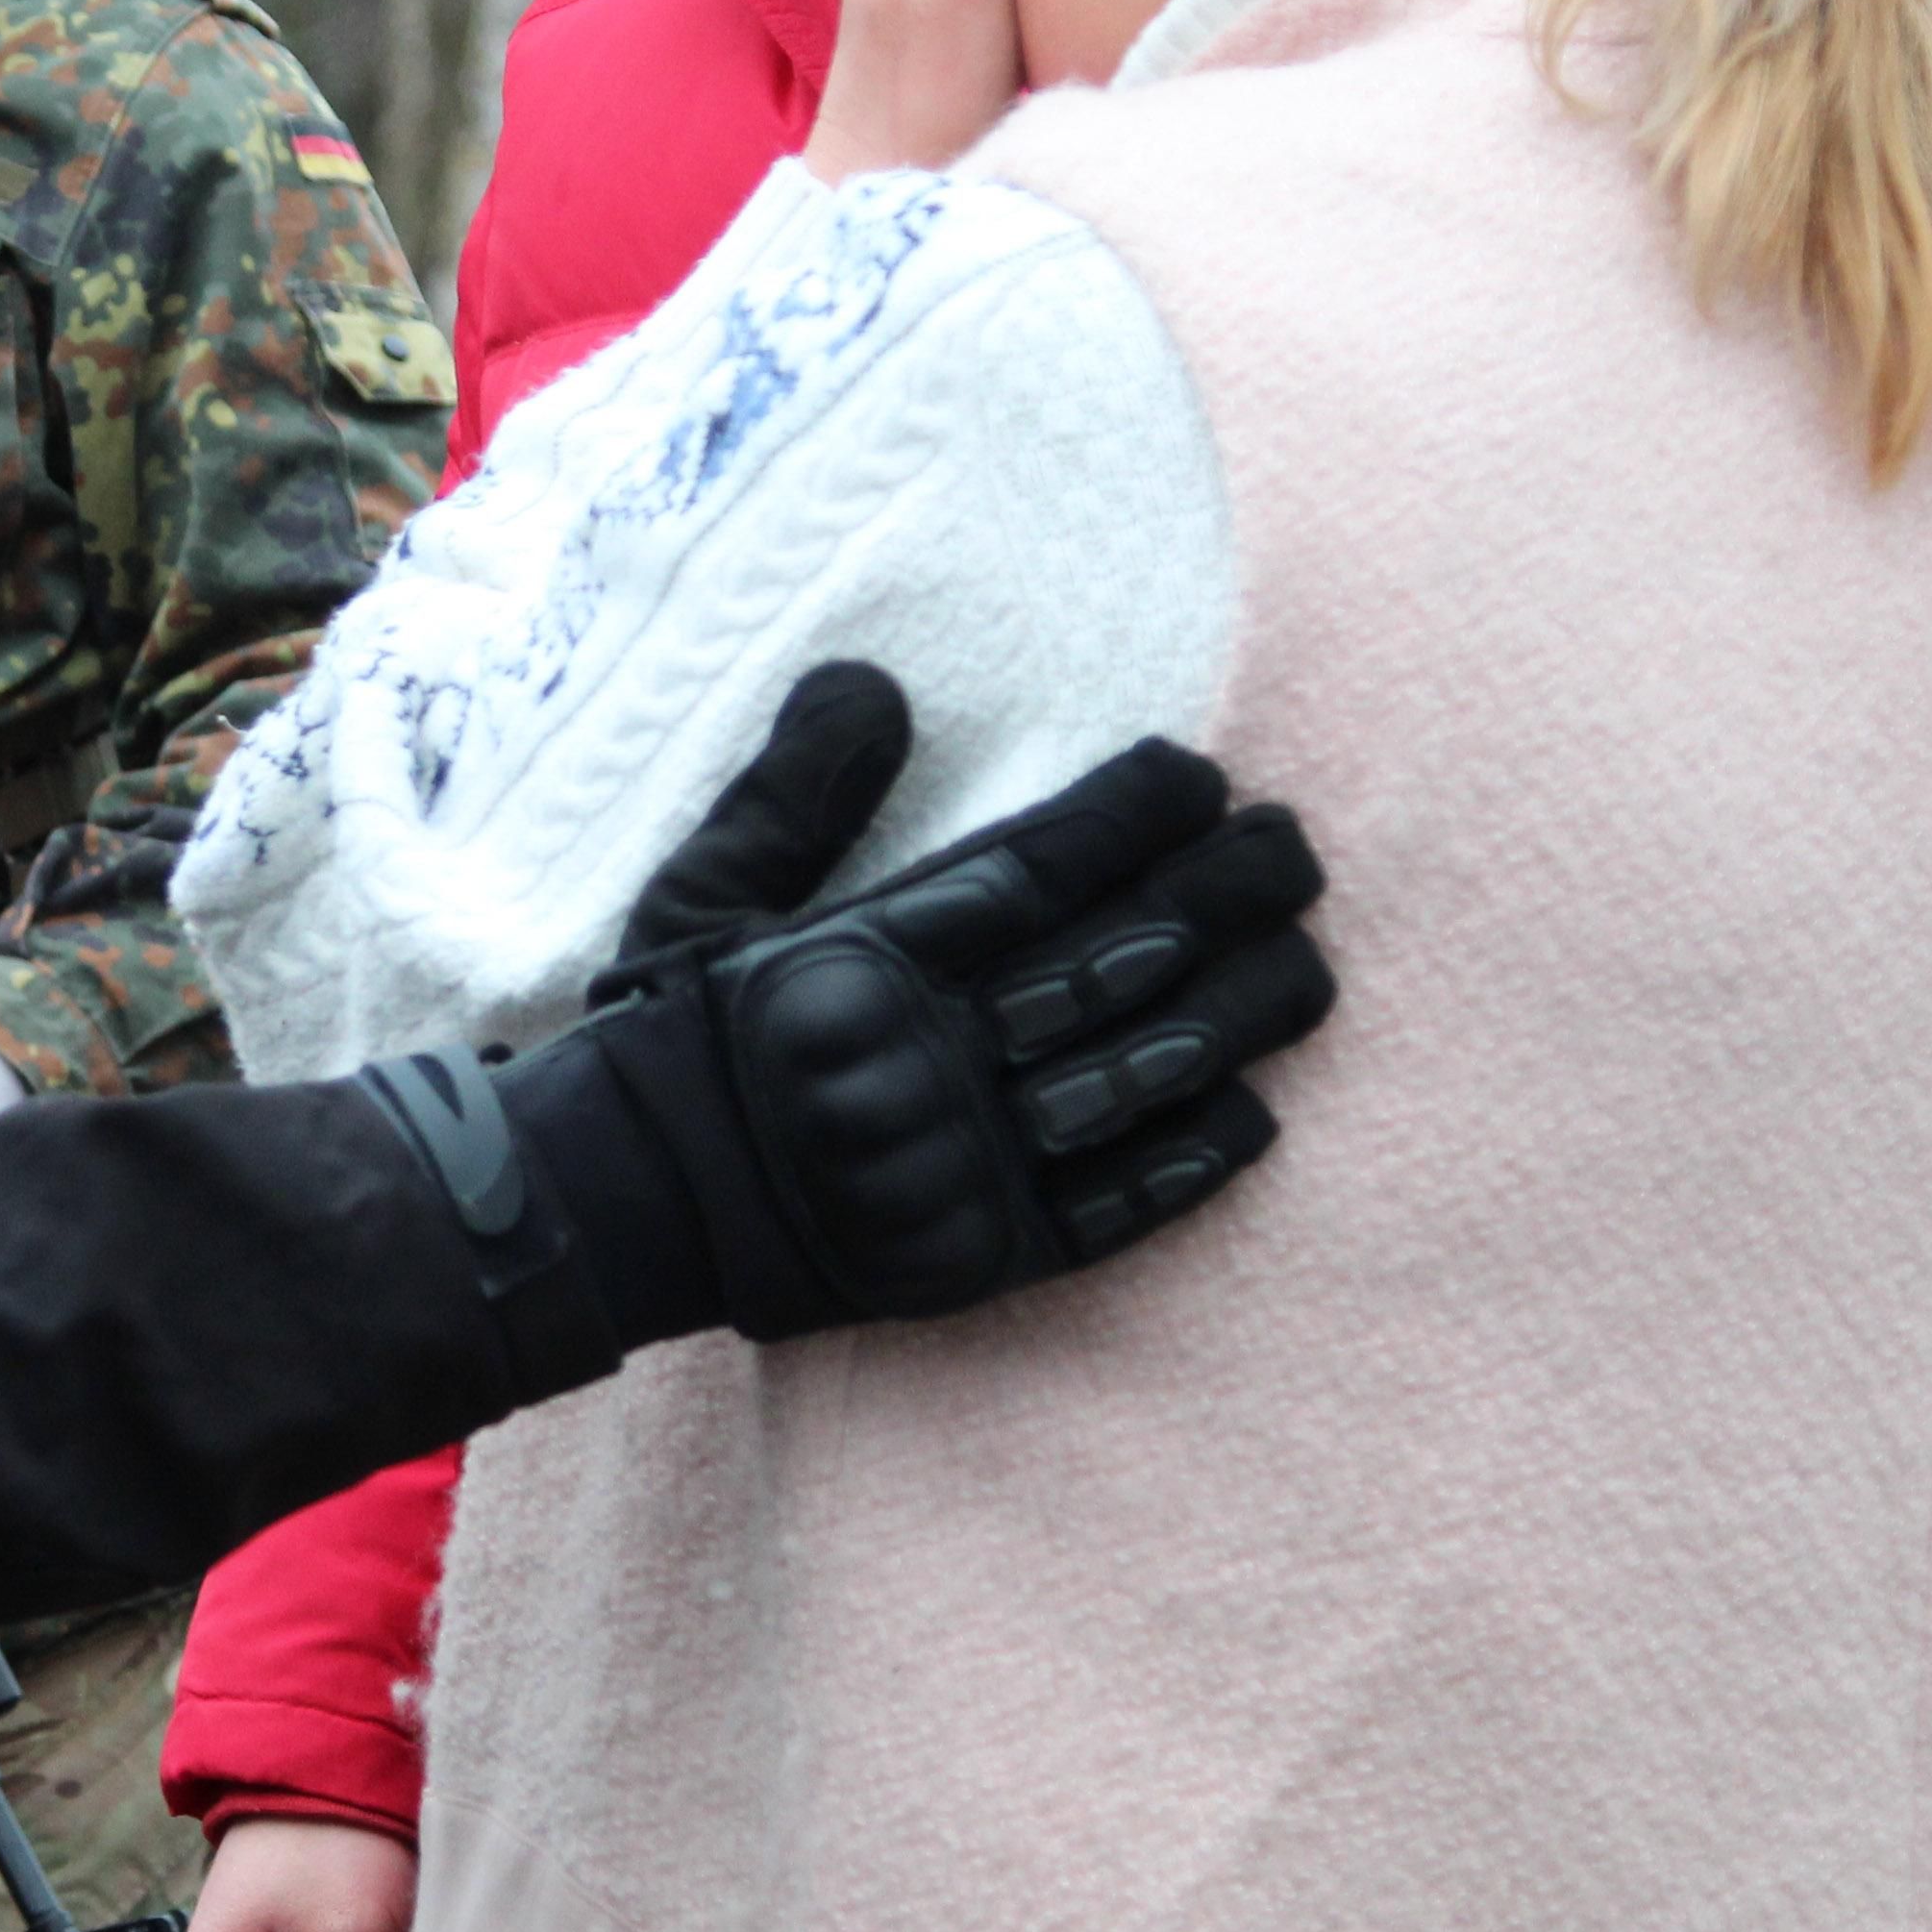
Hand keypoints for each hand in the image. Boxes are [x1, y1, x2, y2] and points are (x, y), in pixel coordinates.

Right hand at [597, 670, 1333, 1334]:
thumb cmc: (669, 1036)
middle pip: (1115, 962)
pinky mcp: (983, 1252)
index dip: (1132, 815)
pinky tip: (1256, 1107)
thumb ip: (792, 792)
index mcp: (863, 960)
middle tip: (1295, 849)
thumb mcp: (700, 892)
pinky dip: (1192, 1158)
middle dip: (1223, 897)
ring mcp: (962, 1162)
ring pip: (1140, 1078)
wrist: (621, 1210)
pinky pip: (1115, 1206)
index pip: (1034, 869)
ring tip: (1310, 964)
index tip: (1202, 774)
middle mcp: (927, 1057)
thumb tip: (871, 679)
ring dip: (1239, 1017)